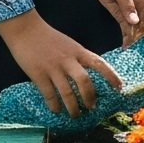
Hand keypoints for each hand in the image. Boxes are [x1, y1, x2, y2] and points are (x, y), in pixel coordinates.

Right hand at [0, 8, 124, 117]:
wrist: (24, 28)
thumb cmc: (47, 37)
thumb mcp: (68, 44)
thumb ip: (77, 59)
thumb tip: (86, 79)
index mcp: (77, 51)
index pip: (99, 63)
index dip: (111, 76)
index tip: (119, 88)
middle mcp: (67, 60)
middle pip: (84, 82)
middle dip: (90, 98)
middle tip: (91, 108)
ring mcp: (52, 68)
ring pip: (67, 93)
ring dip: (73, 107)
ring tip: (75, 114)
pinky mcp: (38, 74)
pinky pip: (49, 94)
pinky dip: (54, 105)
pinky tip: (56, 110)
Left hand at [82, 0, 143, 55]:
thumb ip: (127, 5)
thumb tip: (135, 24)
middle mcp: (140, 7)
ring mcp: (129, 11)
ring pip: (137, 31)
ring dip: (137, 43)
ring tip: (137, 60)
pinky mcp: (119, 12)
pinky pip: (125, 28)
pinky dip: (126, 38)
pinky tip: (125, 49)